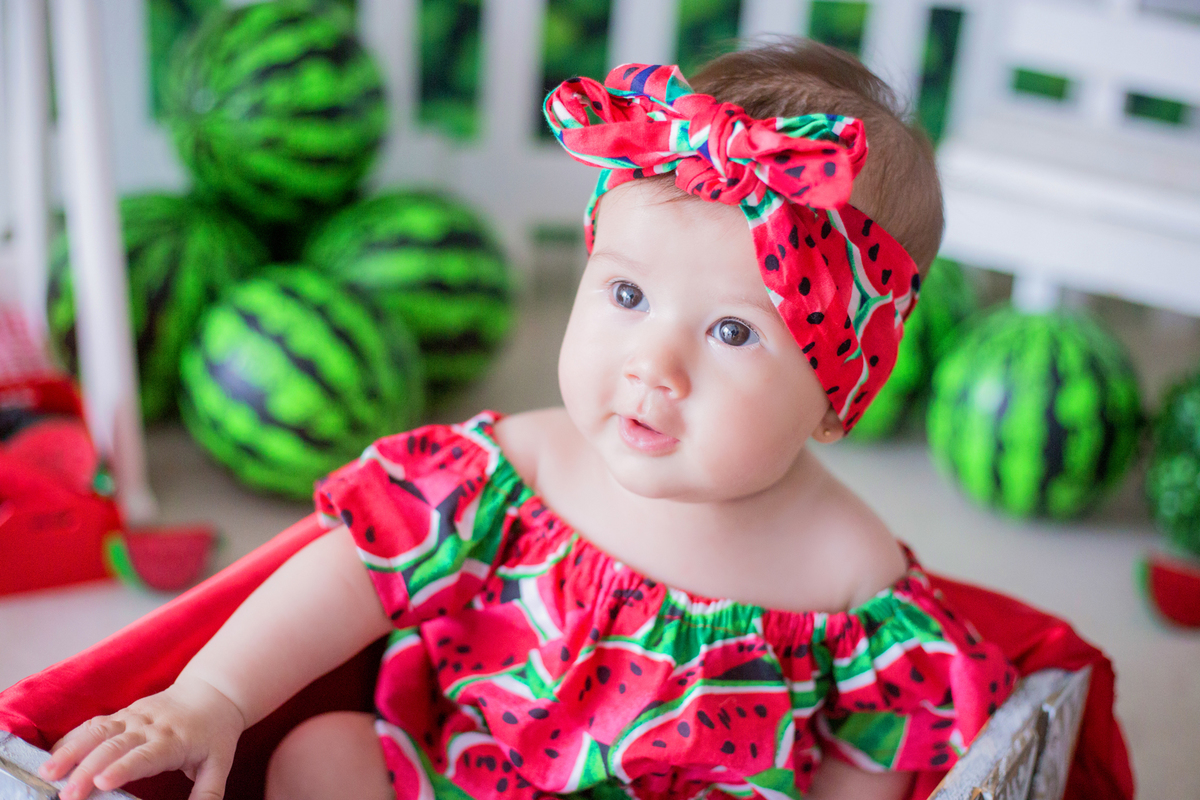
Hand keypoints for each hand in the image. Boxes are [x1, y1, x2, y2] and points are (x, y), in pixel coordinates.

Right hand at [38, 675, 245, 799]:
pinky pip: (95, 724)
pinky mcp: (124, 713)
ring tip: (47, 772)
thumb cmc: (215, 734)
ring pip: (99, 732)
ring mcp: (134, 718)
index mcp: (174, 741)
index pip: (146, 754)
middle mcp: (151, 727)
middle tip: (67, 794)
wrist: (214, 692)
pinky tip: (52, 755)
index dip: (123, 767)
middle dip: (87, 769)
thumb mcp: (220, 763)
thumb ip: (208, 792)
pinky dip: (72, 738)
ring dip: (71, 751)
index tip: (101, 782)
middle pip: (115, 746)